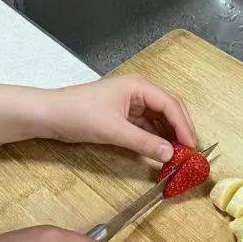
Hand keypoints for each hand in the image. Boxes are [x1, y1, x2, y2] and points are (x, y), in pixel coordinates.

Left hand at [45, 74, 196, 161]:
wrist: (51, 115)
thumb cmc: (79, 114)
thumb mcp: (114, 131)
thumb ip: (144, 143)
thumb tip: (170, 154)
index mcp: (138, 86)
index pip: (170, 104)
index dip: (184, 126)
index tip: (192, 147)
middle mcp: (137, 91)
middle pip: (168, 108)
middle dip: (180, 129)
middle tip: (190, 152)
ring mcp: (130, 102)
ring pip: (158, 118)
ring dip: (168, 135)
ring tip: (178, 155)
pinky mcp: (122, 114)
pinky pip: (145, 126)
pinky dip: (154, 138)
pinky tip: (160, 151)